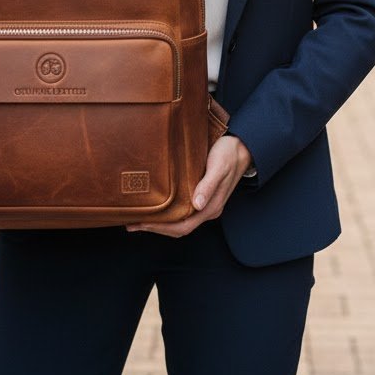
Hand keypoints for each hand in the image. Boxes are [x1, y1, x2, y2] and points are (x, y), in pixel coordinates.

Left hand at [126, 134, 252, 237]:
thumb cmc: (229, 154)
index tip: (142, 224)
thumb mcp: (218, 166)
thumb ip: (208, 185)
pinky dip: (167, 214)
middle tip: (131, 224)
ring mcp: (205, 204)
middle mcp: (207, 209)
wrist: (242, 146)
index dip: (161, 228)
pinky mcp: (202, 196)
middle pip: (179, 228)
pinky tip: (157, 207)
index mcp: (211, 206)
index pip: (183, 226)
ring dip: (160, 223)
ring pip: (180, 222)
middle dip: (155, 228)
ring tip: (139, 218)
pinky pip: (182, 212)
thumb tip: (197, 204)